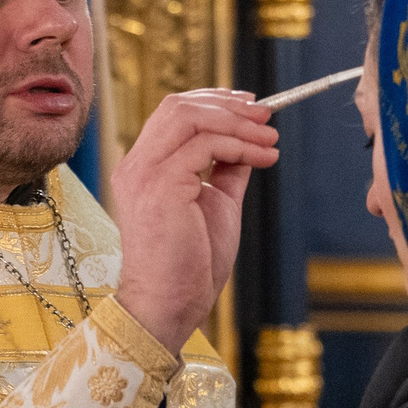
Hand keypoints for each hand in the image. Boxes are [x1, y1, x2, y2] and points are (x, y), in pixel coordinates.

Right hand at [110, 90, 278, 356]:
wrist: (170, 304)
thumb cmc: (190, 264)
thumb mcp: (216, 204)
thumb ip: (226, 170)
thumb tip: (248, 142)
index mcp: (144, 168)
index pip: (173, 113)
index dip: (214, 102)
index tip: (251, 107)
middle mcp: (137, 165)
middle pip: (178, 105)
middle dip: (228, 104)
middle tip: (266, 116)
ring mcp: (145, 173)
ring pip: (190, 117)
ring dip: (239, 123)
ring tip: (270, 139)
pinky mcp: (161, 185)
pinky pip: (206, 145)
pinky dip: (240, 145)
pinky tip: (264, 158)